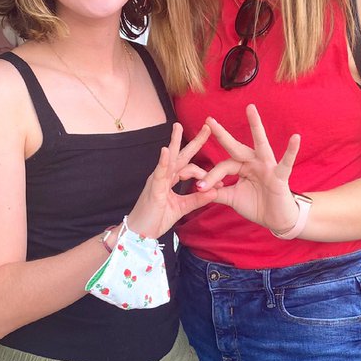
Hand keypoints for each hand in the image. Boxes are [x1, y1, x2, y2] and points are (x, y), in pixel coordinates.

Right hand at [125, 122, 220, 239]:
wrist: (140, 234)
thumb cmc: (157, 219)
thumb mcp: (182, 208)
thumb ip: (197, 199)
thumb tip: (214, 192)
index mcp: (169, 179)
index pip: (189, 166)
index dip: (205, 172)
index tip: (221, 184)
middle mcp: (163, 176)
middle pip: (180, 155)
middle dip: (194, 141)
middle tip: (206, 127)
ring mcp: (156, 180)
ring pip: (168, 158)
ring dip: (173, 142)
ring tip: (178, 127)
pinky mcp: (153, 189)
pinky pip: (158, 173)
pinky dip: (162, 162)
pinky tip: (165, 150)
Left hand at [197, 105, 301, 232]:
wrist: (277, 219)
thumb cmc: (257, 205)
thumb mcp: (233, 198)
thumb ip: (218, 193)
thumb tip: (199, 189)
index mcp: (242, 166)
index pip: (223, 166)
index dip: (211, 177)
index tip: (199, 187)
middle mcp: (254, 162)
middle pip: (236, 147)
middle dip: (222, 134)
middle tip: (208, 119)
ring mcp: (268, 166)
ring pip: (260, 144)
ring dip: (256, 126)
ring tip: (251, 109)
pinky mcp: (280, 175)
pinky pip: (286, 162)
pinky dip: (291, 151)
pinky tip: (295, 138)